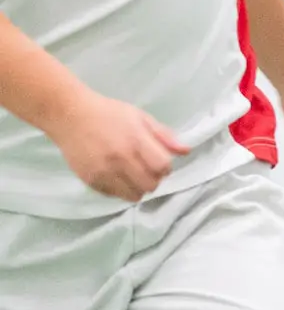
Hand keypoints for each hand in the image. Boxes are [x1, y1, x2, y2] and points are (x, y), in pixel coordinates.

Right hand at [53, 91, 188, 201]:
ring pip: (133, 195)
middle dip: (154, 179)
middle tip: (147, 170)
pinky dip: (120, 190)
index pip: (163, 167)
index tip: (160, 162)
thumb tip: (185, 151)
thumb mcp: (141, 117)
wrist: (71, 117)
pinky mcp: (90, 181)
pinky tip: (117, 176)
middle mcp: (121, 159)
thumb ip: (164, 136)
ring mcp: (104, 172)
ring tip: (132, 175)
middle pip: (150, 185)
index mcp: (136, 141)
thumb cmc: (110, 113)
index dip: (165, 167)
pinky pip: (114, 196)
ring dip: (138, 188)